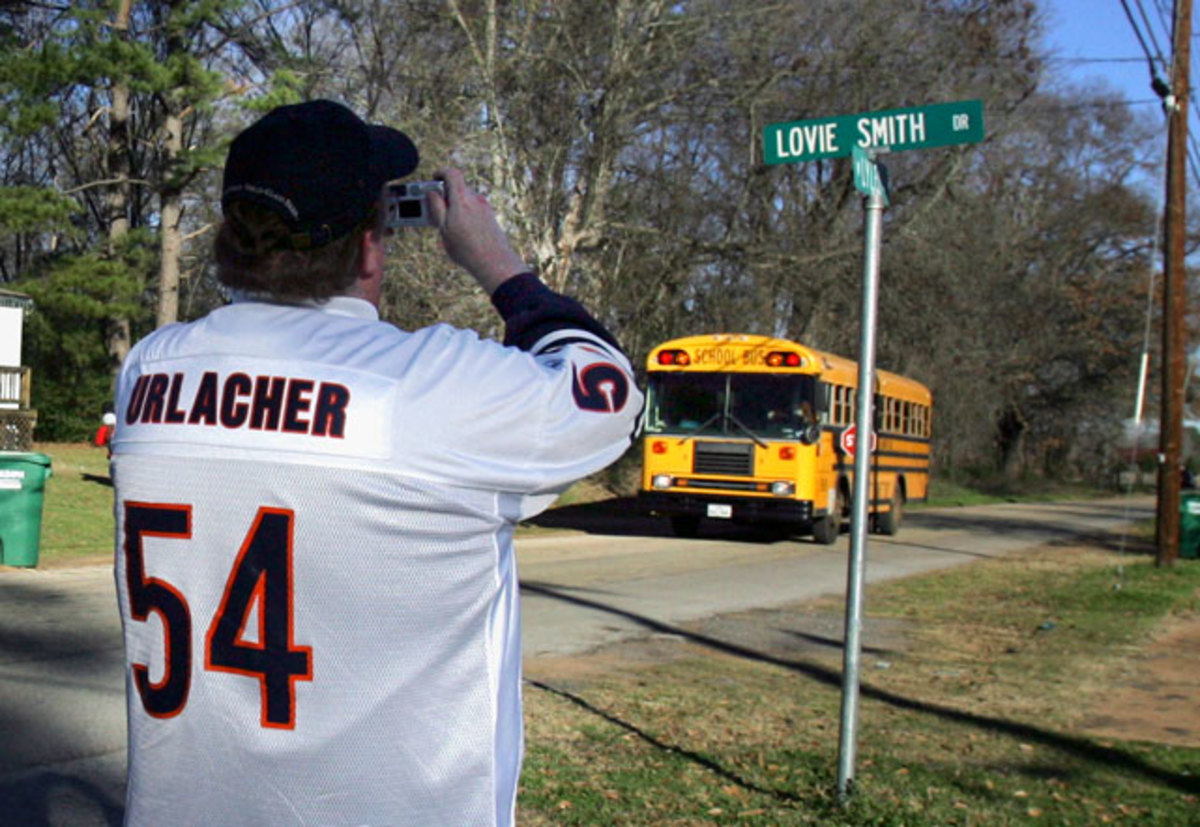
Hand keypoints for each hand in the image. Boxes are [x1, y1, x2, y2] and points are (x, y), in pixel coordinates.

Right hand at [427, 168, 528, 294]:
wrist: (495, 263)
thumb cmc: (466, 249)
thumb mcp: (444, 229)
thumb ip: (437, 208)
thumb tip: (432, 192)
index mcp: (462, 199)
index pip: (452, 173)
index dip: (441, 172)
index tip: (433, 179)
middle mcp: (475, 200)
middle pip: (457, 188)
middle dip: (445, 195)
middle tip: (434, 209)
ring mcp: (485, 208)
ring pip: (465, 200)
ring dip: (455, 207)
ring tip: (447, 226)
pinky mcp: (490, 217)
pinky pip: (473, 210)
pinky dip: (464, 214)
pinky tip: (461, 232)